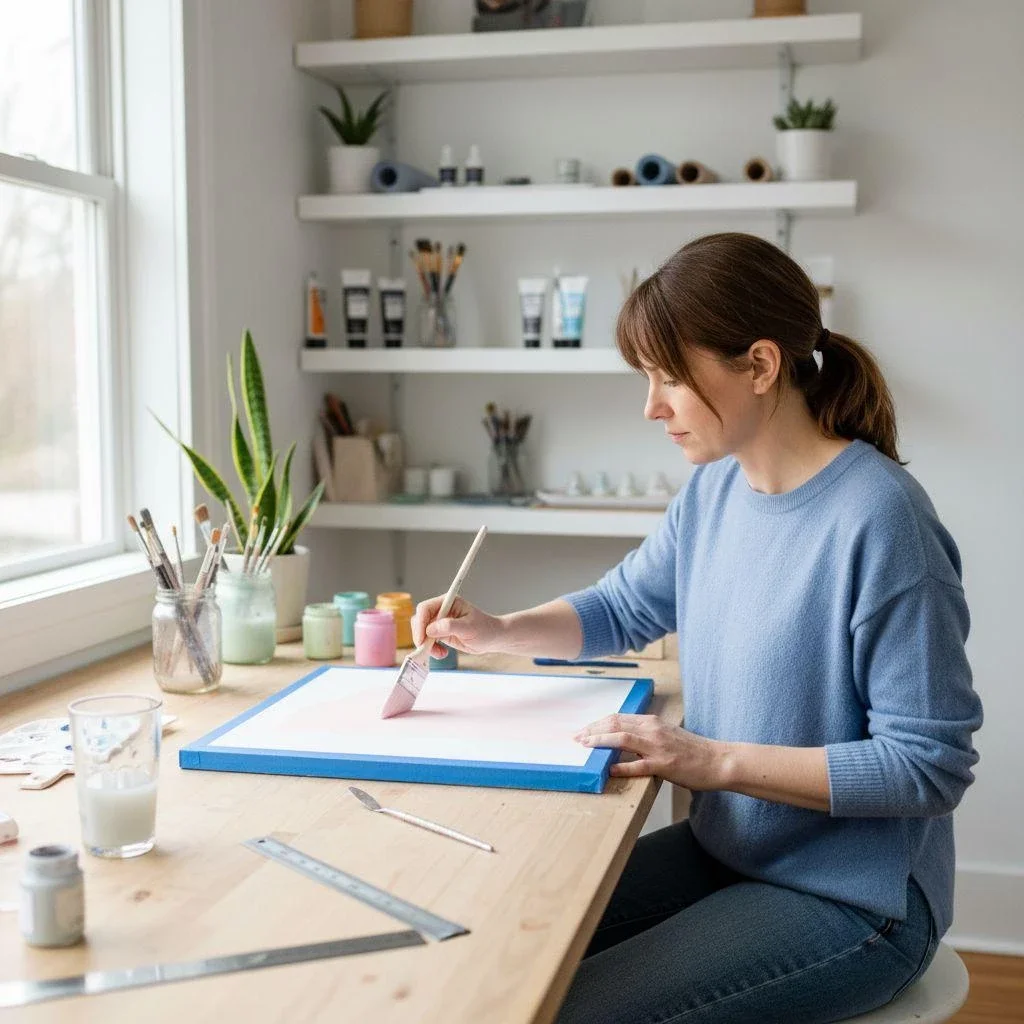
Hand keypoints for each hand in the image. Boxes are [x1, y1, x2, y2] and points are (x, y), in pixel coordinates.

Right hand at [412, 595, 506, 656]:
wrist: (492, 638)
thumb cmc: (485, 629)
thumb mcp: (469, 627)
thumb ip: (450, 626)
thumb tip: (430, 629)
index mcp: (448, 602)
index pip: (425, 608)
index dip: (420, 623)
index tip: (421, 639)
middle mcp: (441, 610)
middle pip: (420, 620)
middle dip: (421, 636)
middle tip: (427, 649)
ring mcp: (439, 622)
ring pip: (422, 632)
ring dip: (426, 644)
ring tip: (440, 653)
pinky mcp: (440, 633)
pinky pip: (428, 641)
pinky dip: (431, 649)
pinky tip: (442, 653)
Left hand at [575, 714, 725, 788]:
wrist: (719, 760)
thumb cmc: (693, 750)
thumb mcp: (667, 735)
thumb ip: (647, 734)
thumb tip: (624, 738)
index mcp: (652, 722)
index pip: (618, 718)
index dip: (598, 724)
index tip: (584, 730)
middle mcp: (652, 730)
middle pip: (615, 724)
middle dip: (592, 730)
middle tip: (576, 738)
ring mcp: (658, 747)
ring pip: (622, 739)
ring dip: (600, 742)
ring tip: (585, 747)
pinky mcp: (664, 765)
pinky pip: (638, 765)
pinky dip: (621, 766)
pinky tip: (609, 769)